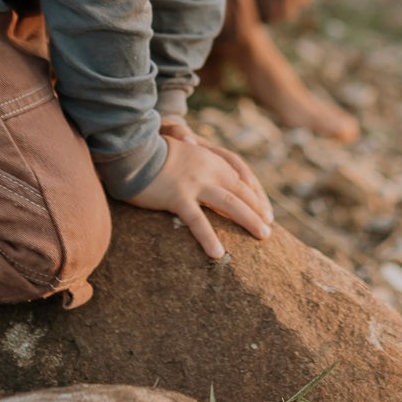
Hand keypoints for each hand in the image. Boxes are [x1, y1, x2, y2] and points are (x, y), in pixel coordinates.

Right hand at [131, 119, 275, 259]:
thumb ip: (199, 162)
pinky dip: (209, 238)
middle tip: (269, 229)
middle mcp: (207, 168)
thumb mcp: (183, 154)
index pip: (241, 177)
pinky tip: (218, 253)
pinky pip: (197, 220)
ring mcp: (194, 182)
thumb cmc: (154, 153)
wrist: (132, 148)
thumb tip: (211, 173)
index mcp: (209, 158)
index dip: (255, 195)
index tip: (265, 211)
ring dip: (249, 220)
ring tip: (262, 237)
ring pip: (229, 203)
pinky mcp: (177, 196)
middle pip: (240, 191)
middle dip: (258, 210)